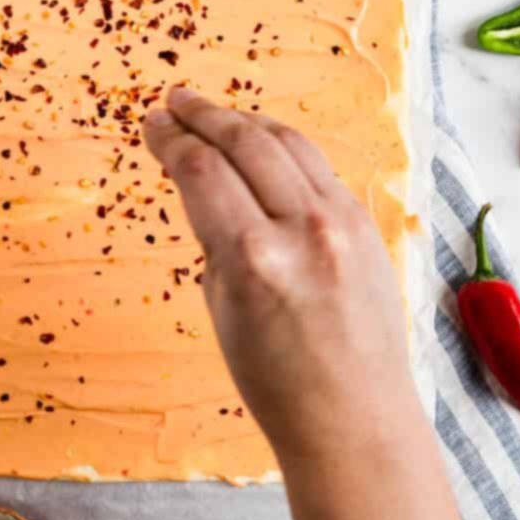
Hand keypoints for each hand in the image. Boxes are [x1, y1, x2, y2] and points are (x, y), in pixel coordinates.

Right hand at [142, 86, 415, 466]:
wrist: (354, 418)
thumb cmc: (275, 381)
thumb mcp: (221, 307)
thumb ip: (216, 237)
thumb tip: (205, 182)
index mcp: (253, 258)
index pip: (201, 172)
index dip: (170, 140)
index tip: (151, 124)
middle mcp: (302, 230)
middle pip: (244, 143)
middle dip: (203, 116)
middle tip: (174, 101)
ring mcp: (343, 223)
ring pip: (287, 143)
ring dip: (244, 121)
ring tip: (214, 112)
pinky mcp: (367, 224)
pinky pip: (318, 168)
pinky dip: (284, 147)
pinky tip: (262, 143)